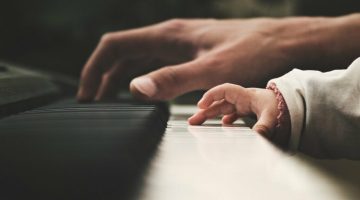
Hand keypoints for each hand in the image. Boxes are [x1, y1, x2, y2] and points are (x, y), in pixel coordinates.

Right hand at [77, 18, 296, 100]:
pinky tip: (146, 93)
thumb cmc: (254, 52)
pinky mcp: (191, 52)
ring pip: (139, 59)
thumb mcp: (212, 70)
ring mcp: (180, 44)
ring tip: (112, 100)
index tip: (86, 93)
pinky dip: (142, 78)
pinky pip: (157, 64)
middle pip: (123, 54)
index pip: (114, 46)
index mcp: (167, 36)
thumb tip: (135, 88)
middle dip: (103, 77)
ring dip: (121, 79)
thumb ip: (173, 79)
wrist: (282, 42)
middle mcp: (170, 37)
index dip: (94, 69)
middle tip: (94, 103)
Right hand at [188, 83, 289, 145]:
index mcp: (246, 96)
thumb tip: (257, 136)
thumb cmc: (284, 106)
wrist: (295, 104)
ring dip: (211, 114)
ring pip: (223, 108)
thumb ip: (264, 126)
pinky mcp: (248, 111)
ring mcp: (245, 105)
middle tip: (193, 120)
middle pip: (219, 102)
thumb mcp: (273, 116)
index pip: (224, 90)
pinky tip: (222, 125)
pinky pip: (232, 113)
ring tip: (199, 123)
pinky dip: (225, 118)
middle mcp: (243, 99)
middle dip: (205, 110)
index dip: (211, 96)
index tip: (201, 105)